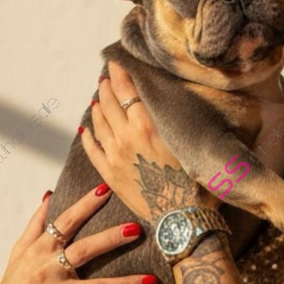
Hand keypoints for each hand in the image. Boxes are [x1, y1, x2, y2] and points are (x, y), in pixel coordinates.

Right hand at [0, 184, 157, 283]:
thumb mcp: (19, 254)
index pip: (64, 222)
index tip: (105, 189)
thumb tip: (49, 194)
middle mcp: (46, 271)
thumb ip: (36, 225)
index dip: (84, 205)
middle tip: (137, 228)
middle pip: (84, 250)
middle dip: (111, 238)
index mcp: (38, 250)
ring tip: (152, 280)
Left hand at [80, 60, 215, 222]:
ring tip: (97, 97)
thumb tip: (194, 112)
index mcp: (148, 127)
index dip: (119, 74)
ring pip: (99, 123)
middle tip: (105, 77)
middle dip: (106, 87)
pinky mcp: (111, 176)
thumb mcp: (194, 146)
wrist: (182, 221)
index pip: (127, 91)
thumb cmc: (198, 185)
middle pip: (109, 103)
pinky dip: (88, 137)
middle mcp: (127, 138)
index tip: (115, 62)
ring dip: (97, 107)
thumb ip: (185, 124)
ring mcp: (115, 157)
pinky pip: (93, 150)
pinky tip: (85, 129)